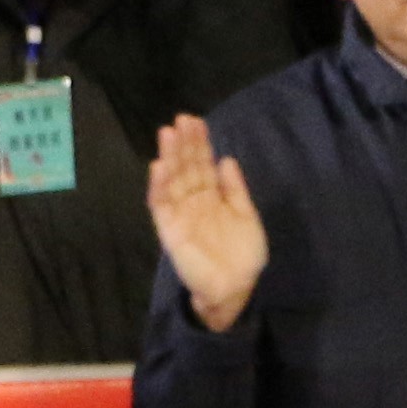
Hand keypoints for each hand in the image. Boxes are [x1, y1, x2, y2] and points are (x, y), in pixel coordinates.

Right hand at [149, 115, 269, 328]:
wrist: (235, 288)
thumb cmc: (243, 255)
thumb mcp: (247, 216)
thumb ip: (236, 189)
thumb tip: (227, 159)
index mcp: (212, 197)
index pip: (203, 164)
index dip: (200, 144)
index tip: (196, 122)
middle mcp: (194, 201)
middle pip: (186, 167)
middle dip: (184, 144)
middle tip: (181, 119)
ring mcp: (180, 213)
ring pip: (172, 180)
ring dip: (170, 157)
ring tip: (168, 133)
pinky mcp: (169, 229)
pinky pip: (161, 204)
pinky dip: (159, 186)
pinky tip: (159, 166)